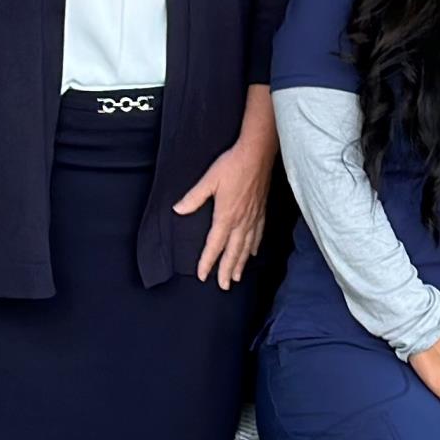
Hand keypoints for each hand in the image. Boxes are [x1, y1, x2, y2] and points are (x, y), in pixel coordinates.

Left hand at [173, 136, 272, 288]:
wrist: (258, 153)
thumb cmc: (232, 164)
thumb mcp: (209, 179)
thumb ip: (194, 197)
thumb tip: (177, 210)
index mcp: (226, 215)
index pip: (215, 244)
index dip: (208, 261)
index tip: (202, 275)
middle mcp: (241, 220)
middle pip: (233, 251)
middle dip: (227, 270)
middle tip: (224, 286)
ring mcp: (253, 216)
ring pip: (247, 246)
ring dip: (241, 263)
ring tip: (237, 277)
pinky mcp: (261, 210)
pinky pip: (258, 234)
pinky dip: (254, 247)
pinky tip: (253, 253)